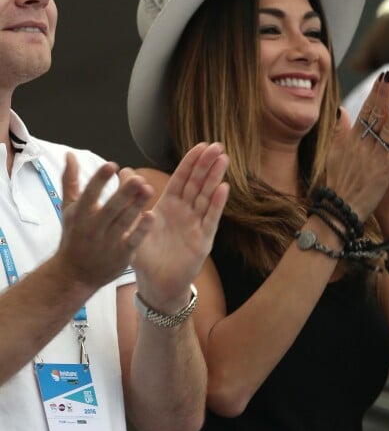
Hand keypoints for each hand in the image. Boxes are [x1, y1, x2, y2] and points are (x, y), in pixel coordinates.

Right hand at [56, 153, 153, 289]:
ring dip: (136, 206)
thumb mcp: (69, 209)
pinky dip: (141, 229)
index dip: (100, 180)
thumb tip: (70, 155)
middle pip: (110, 208)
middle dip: (123, 193)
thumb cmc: (74, 236)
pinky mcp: (121, 254)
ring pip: (124, 222)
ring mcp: (108, 242)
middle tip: (137, 178)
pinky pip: (133, 240)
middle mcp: (93, 227)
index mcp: (81, 214)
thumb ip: (70, 181)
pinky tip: (151, 216)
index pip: (90, 194)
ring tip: (148, 189)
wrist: (74, 275)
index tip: (112, 165)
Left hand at [130, 142, 229, 311]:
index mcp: (169, 206)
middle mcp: (185, 212)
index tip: (201, 145)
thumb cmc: (147, 256)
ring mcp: (196, 224)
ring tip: (223, 159)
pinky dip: (218, 204)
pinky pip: (211, 219)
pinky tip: (224, 188)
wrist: (156, 285)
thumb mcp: (134, 225)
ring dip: (215, 178)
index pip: (182, 179)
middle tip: (217, 146)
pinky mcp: (203, 240)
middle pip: (198, 184)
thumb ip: (131, 199)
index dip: (191, 163)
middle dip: (207, 165)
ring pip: (207, 197)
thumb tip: (123, 172)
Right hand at [325, 72, 388, 222]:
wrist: (339, 208)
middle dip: (384, 94)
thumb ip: (338, 131)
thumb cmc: (337, 182)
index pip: (365, 110)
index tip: (383, 77)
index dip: (375, 93)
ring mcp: (373, 158)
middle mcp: (361, 146)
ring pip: (387, 131)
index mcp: (351, 140)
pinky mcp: (383, 173)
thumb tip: (341, 109)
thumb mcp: (333, 154)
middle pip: (375, 115)